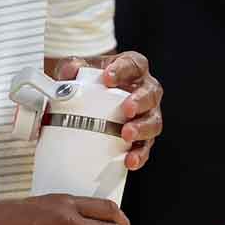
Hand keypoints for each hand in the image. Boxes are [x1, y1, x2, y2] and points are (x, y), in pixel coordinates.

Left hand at [54, 52, 162, 169]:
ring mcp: (146, 114)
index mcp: (132, 68)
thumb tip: (70, 71)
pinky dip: (139, 154)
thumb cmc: (91, 81)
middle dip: (140, 101)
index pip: (133, 64)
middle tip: (127, 109)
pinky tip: (129, 160)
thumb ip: (72, 67)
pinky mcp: (143, 137)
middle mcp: (144, 90)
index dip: (123, 70)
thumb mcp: (78, 70)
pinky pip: (146, 147)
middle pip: (150, 93)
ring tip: (127, 134)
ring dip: (142, 128)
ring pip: (154, 121)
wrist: (88, 100)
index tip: (108, 78)